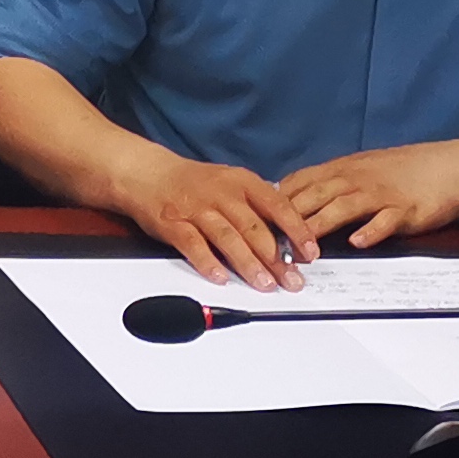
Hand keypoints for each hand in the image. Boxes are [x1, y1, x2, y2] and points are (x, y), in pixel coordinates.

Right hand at [113, 147, 317, 289]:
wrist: (148, 173)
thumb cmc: (195, 183)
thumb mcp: (232, 184)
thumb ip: (258, 208)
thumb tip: (289, 239)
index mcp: (242, 182)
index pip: (277, 206)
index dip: (296, 231)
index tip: (310, 253)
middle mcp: (221, 193)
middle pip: (254, 228)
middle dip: (276, 258)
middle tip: (291, 280)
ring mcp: (197, 208)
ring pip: (228, 238)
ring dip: (248, 263)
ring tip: (264, 283)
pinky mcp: (174, 223)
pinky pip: (193, 245)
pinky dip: (207, 262)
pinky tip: (220, 277)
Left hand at [277, 141, 458, 251]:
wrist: (444, 168)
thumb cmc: (397, 172)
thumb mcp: (357, 170)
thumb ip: (326, 184)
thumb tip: (289, 196)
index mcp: (340, 170)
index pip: (299, 183)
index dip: (275, 202)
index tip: (254, 220)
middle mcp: (355, 180)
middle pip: (315, 197)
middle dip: (290, 220)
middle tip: (269, 243)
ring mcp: (379, 194)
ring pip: (343, 208)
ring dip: (322, 227)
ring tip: (305, 250)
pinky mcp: (403, 209)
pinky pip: (385, 220)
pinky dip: (371, 230)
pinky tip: (359, 242)